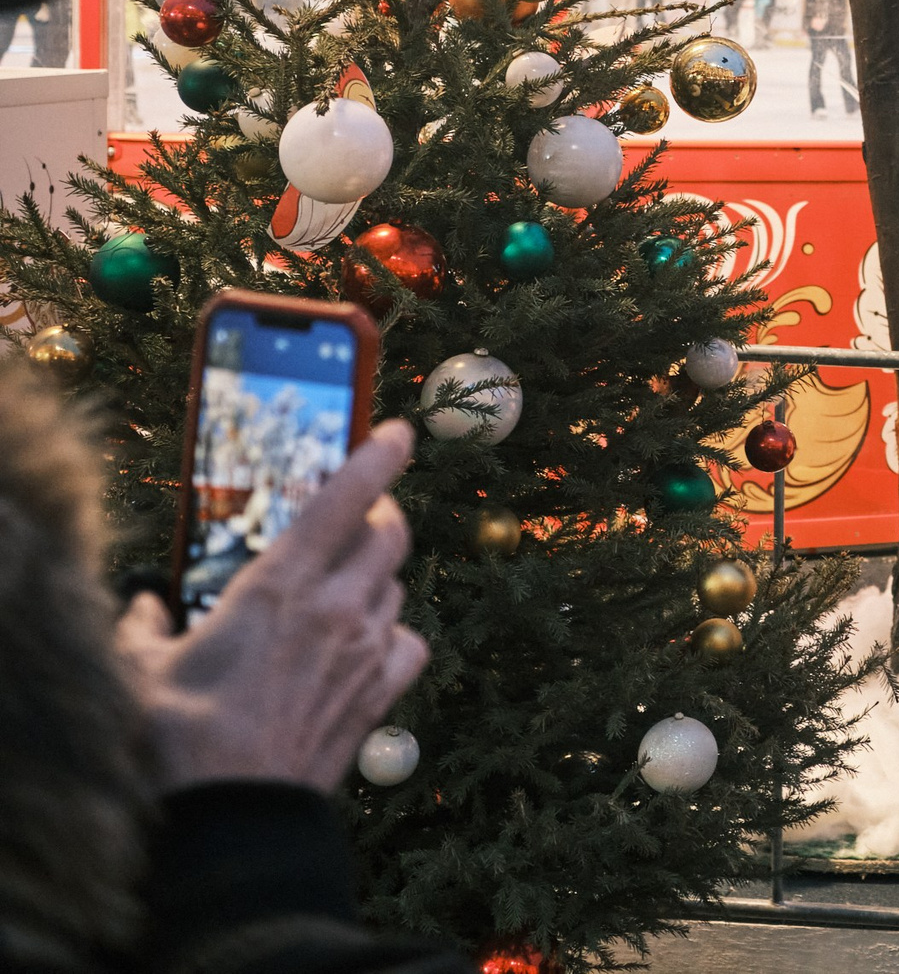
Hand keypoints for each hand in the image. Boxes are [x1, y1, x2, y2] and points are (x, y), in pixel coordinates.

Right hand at [117, 419, 428, 794]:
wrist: (232, 810)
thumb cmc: (180, 735)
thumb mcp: (142, 667)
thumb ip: (145, 626)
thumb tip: (142, 607)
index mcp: (281, 584)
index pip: (348, 498)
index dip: (379, 456)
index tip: (399, 432)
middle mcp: (337, 607)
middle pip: (390, 535)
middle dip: (380, 514)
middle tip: (358, 515)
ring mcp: (365, 650)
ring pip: (396, 586)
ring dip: (378, 576)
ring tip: (344, 584)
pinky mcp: (379, 693)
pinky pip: (410, 643)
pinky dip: (396, 634)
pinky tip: (370, 642)